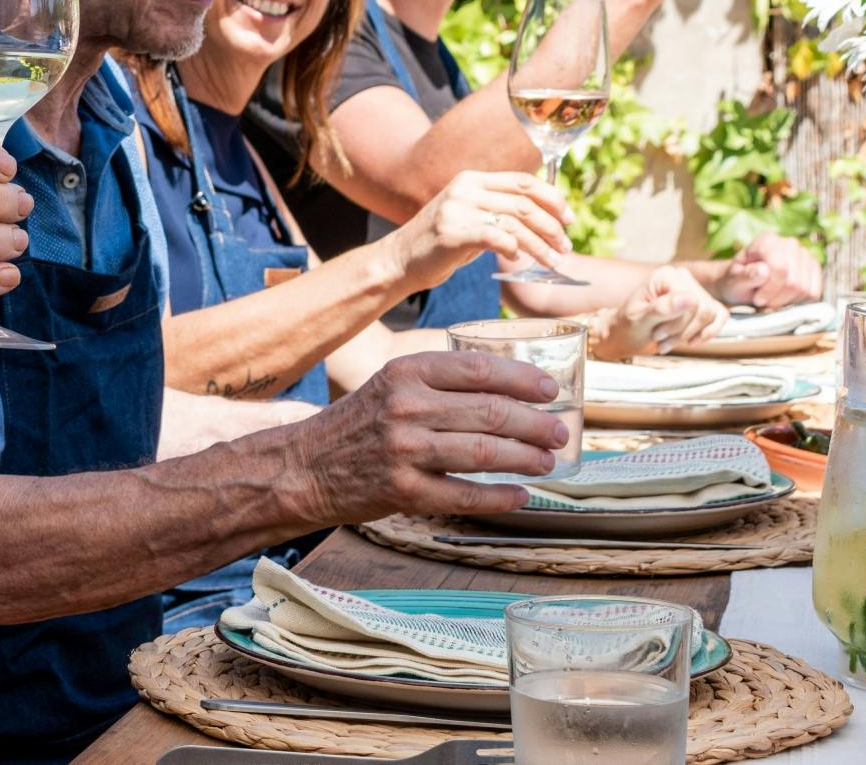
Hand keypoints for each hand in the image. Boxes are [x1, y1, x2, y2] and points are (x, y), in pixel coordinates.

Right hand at [293, 351, 568, 521]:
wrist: (305, 467)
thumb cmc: (358, 423)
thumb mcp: (391, 385)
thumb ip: (439, 381)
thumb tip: (508, 388)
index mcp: (406, 372)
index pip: (478, 369)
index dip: (522, 379)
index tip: (550, 390)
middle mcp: (406, 406)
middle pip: (491, 412)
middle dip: (536, 424)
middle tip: (560, 431)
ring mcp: (405, 450)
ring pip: (485, 453)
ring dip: (527, 458)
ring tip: (547, 461)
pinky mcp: (403, 491)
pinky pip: (466, 494)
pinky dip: (500, 496)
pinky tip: (520, 495)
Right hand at [387, 169, 573, 289]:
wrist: (398, 260)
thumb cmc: (439, 244)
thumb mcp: (468, 216)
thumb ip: (497, 210)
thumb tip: (542, 216)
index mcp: (472, 179)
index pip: (523, 181)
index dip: (552, 198)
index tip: (569, 219)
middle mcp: (465, 188)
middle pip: (524, 203)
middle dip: (552, 226)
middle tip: (565, 246)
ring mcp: (457, 209)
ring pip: (515, 223)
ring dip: (541, 245)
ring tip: (554, 261)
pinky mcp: (453, 232)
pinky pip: (497, 238)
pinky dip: (515, 249)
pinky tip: (519, 261)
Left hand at [596, 265, 726, 357]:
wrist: (627, 334)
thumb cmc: (628, 326)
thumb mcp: (639, 319)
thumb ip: (662, 308)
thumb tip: (688, 299)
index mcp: (666, 275)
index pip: (692, 301)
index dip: (678, 324)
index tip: (658, 334)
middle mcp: (682, 277)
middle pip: (703, 309)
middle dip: (683, 332)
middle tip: (661, 339)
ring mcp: (693, 289)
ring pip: (711, 315)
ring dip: (690, 335)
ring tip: (668, 342)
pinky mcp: (701, 303)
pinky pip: (720, 316)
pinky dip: (708, 332)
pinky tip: (692, 341)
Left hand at [715, 232, 824, 308]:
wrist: (745, 282)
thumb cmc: (738, 281)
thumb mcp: (734, 281)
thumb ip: (746, 276)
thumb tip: (763, 271)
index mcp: (767, 241)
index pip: (779, 269)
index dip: (769, 290)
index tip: (757, 298)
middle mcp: (790, 244)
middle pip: (794, 282)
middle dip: (777, 299)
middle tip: (762, 301)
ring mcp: (805, 255)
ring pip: (805, 289)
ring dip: (786, 302)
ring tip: (771, 299)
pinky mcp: (814, 269)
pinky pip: (813, 294)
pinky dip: (798, 302)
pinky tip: (783, 298)